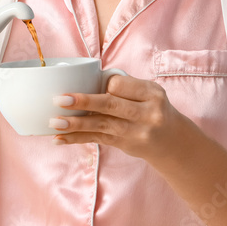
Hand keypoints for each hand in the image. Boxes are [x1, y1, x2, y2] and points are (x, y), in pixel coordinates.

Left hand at [50, 73, 194, 163]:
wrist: (171, 140)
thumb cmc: (153, 108)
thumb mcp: (149, 92)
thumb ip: (125, 87)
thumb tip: (86, 81)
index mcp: (151, 94)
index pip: (120, 86)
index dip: (103, 85)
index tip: (91, 84)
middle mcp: (146, 114)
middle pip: (110, 106)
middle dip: (83, 103)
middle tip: (60, 100)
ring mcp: (136, 132)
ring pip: (101, 125)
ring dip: (75, 124)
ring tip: (55, 122)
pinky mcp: (124, 144)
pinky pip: (97, 139)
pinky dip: (77, 139)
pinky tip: (59, 138)